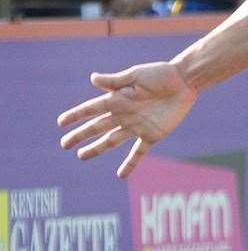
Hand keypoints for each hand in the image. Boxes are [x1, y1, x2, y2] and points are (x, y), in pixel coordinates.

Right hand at [56, 61, 197, 177]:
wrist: (184, 83)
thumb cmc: (159, 74)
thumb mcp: (135, 75)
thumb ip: (115, 80)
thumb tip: (92, 79)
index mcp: (116, 99)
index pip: (91, 110)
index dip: (75, 116)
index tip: (60, 123)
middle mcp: (123, 114)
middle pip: (97, 127)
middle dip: (80, 135)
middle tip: (64, 144)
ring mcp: (136, 126)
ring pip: (111, 141)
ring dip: (96, 149)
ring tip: (81, 156)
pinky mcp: (152, 135)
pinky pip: (138, 152)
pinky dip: (130, 164)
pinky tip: (120, 176)